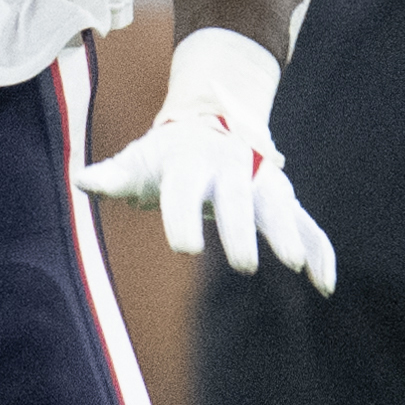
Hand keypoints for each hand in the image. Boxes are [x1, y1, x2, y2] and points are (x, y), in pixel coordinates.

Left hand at [75, 24, 336, 292]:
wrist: (212, 120)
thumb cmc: (165, 154)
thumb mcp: (137, 160)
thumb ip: (111, 176)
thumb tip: (80, 180)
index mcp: (190, 162)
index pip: (185, 191)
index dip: (183, 218)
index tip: (185, 249)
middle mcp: (231, 167)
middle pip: (237, 198)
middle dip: (241, 230)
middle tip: (243, 266)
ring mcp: (261, 180)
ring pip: (279, 205)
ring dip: (287, 234)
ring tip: (296, 266)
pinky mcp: (281, 197)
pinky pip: (306, 223)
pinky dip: (318, 250)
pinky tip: (323, 284)